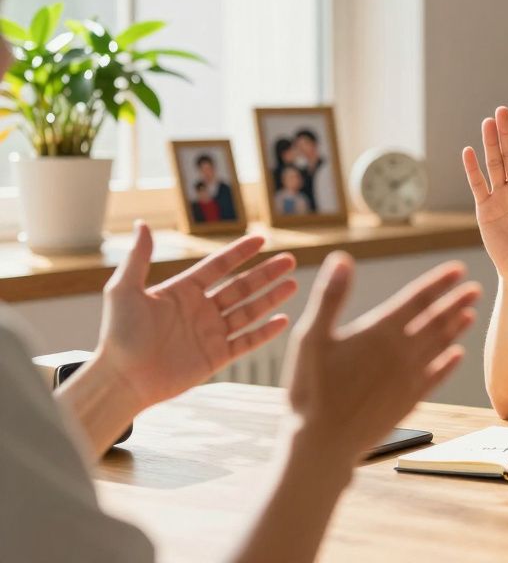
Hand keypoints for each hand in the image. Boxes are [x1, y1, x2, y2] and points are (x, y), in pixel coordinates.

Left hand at [96, 222, 297, 411]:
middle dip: (265, 273)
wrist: (122, 379)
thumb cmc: (118, 335)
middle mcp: (200, 310)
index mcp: (182, 292)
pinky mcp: (216, 357)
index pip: (217, 267)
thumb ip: (138, 258)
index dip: (239, 253)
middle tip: (289, 260)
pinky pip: (246, 342)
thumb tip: (143, 223)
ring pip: (248, 311)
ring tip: (292, 284)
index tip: (261, 239)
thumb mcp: (124, 290)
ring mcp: (210, 334)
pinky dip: (265, 332)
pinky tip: (282, 320)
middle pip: (240, 287)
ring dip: (271, 298)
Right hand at [282, 252, 480, 460]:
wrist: (322, 444)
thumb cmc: (310, 390)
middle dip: (456, 301)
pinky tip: (458, 355)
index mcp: (379, 333)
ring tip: (470, 313)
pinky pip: (436, 377)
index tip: (458, 270)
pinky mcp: (409, 401)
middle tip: (474, 288)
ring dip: (456, 328)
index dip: (438, 283)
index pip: (417, 299)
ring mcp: (408, 379)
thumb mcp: (310, 338)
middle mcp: (401, 353)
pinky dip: (449, 363)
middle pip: (436, 320)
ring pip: (440, 346)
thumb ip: (330, 297)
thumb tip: (341, 259)